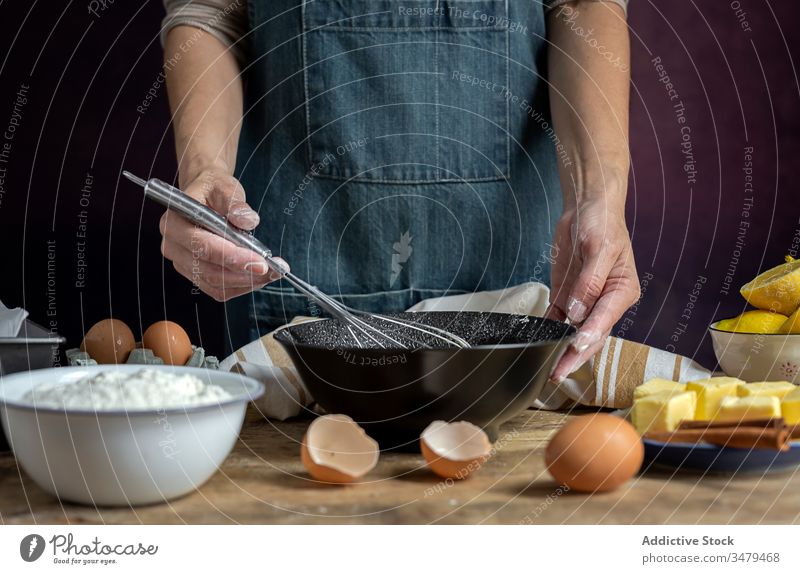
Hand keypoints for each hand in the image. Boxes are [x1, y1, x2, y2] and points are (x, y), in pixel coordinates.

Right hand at [159, 164, 286, 300]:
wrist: (206, 196)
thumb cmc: (212, 191)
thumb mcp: (224, 187)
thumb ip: (234, 202)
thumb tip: (247, 220)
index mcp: (174, 223)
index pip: (202, 246)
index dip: (232, 257)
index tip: (260, 261)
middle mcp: (173, 247)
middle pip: (209, 271)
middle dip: (244, 273)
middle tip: (272, 269)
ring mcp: (183, 263)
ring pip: (215, 284)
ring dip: (246, 283)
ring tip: (271, 273)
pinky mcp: (195, 275)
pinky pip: (218, 290)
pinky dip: (241, 286)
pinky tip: (259, 277)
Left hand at [546, 198, 639, 381]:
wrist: (589, 208)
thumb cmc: (602, 224)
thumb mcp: (598, 249)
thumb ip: (589, 282)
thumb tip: (577, 312)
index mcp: (622, 292)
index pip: (605, 319)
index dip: (589, 335)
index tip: (575, 348)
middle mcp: (606, 302)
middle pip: (591, 334)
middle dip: (574, 355)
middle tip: (558, 373)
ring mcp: (586, 302)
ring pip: (574, 332)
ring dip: (562, 351)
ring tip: (549, 370)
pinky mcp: (568, 297)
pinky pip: (558, 319)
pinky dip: (549, 332)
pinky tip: (538, 346)